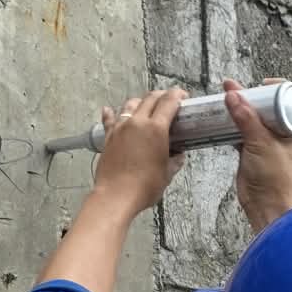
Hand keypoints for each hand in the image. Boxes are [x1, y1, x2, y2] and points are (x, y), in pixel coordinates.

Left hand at [94, 88, 187, 216]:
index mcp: (156, 129)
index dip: (177, 95)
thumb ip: (174, 160)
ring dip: (140, 102)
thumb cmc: (144, 187)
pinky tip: (109, 110)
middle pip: (150, 98)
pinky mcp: (108, 137)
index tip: (182, 96)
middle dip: (161, 95)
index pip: (169, 102)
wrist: (116, 196)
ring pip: (131, 104)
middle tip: (169, 100)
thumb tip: (178, 156)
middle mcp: (137, 123)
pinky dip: (112, 113)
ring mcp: (120, 128)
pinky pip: (110, 119)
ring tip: (145, 107)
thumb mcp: (167, 173)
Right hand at [226, 77, 291, 233]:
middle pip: (271, 107)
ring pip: (256, 119)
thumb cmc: (275, 180)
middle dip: (254, 96)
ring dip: (242, 109)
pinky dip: (234, 124)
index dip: (279, 88)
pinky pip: (244, 132)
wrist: (265, 207)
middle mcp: (287, 135)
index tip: (262, 85)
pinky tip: (222, 117)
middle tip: (239, 89)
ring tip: (226, 97)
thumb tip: (233, 95)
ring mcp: (270, 143)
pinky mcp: (255, 151)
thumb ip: (246, 119)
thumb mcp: (261, 144)